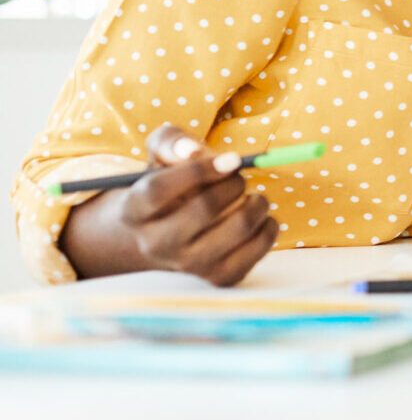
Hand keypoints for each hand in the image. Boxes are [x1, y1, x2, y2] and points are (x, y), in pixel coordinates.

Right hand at [115, 125, 279, 284]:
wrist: (165, 234)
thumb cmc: (168, 183)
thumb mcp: (160, 155)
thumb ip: (171, 141)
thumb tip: (192, 149)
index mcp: (133, 210)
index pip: (159, 190)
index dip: (199, 170)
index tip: (233, 159)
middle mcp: (154, 243)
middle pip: (204, 208)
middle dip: (234, 184)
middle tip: (239, 178)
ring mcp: (185, 265)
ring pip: (238, 227)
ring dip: (257, 203)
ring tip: (253, 196)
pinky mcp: (217, 278)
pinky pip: (257, 249)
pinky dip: (269, 227)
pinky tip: (261, 217)